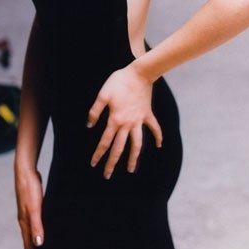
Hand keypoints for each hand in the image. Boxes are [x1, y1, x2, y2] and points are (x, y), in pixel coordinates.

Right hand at [15, 165, 43, 248]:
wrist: (25, 170)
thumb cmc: (29, 188)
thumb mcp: (34, 207)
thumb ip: (36, 225)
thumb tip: (39, 244)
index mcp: (24, 223)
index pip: (29, 246)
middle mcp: (25, 221)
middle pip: (29, 243)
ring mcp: (28, 214)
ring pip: (32, 234)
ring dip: (36, 245)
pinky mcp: (32, 208)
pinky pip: (36, 225)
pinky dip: (39, 233)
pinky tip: (44, 232)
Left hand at [87, 64, 162, 178]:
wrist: (139, 74)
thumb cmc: (119, 82)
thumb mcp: (103, 94)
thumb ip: (95, 111)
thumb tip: (89, 125)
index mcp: (115, 119)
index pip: (104, 141)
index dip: (98, 154)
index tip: (93, 164)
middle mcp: (127, 124)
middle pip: (119, 148)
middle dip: (112, 163)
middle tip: (107, 175)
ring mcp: (139, 120)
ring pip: (137, 143)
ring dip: (134, 157)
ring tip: (131, 169)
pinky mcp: (147, 114)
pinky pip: (154, 128)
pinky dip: (157, 136)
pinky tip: (159, 145)